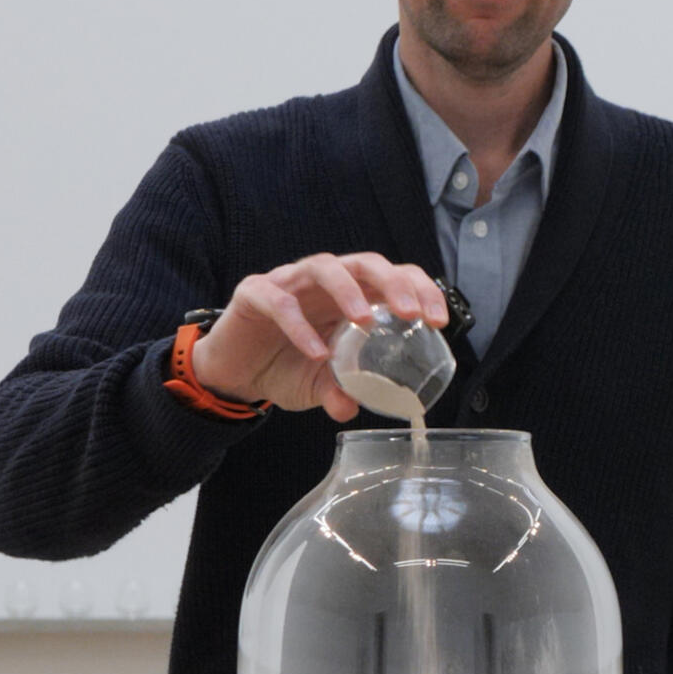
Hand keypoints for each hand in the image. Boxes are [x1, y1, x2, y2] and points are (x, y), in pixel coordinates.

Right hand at [189, 253, 449, 420]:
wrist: (234, 373)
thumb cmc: (286, 367)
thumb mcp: (319, 385)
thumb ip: (339, 392)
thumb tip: (353, 410)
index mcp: (350, 296)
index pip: (393, 277)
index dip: (419, 290)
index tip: (438, 321)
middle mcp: (324, 282)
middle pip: (365, 263)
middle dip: (394, 283)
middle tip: (412, 313)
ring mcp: (289, 282)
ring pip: (324, 266)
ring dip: (349, 291)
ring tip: (366, 321)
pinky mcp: (255, 293)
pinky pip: (279, 300)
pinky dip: (298, 324)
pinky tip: (315, 352)